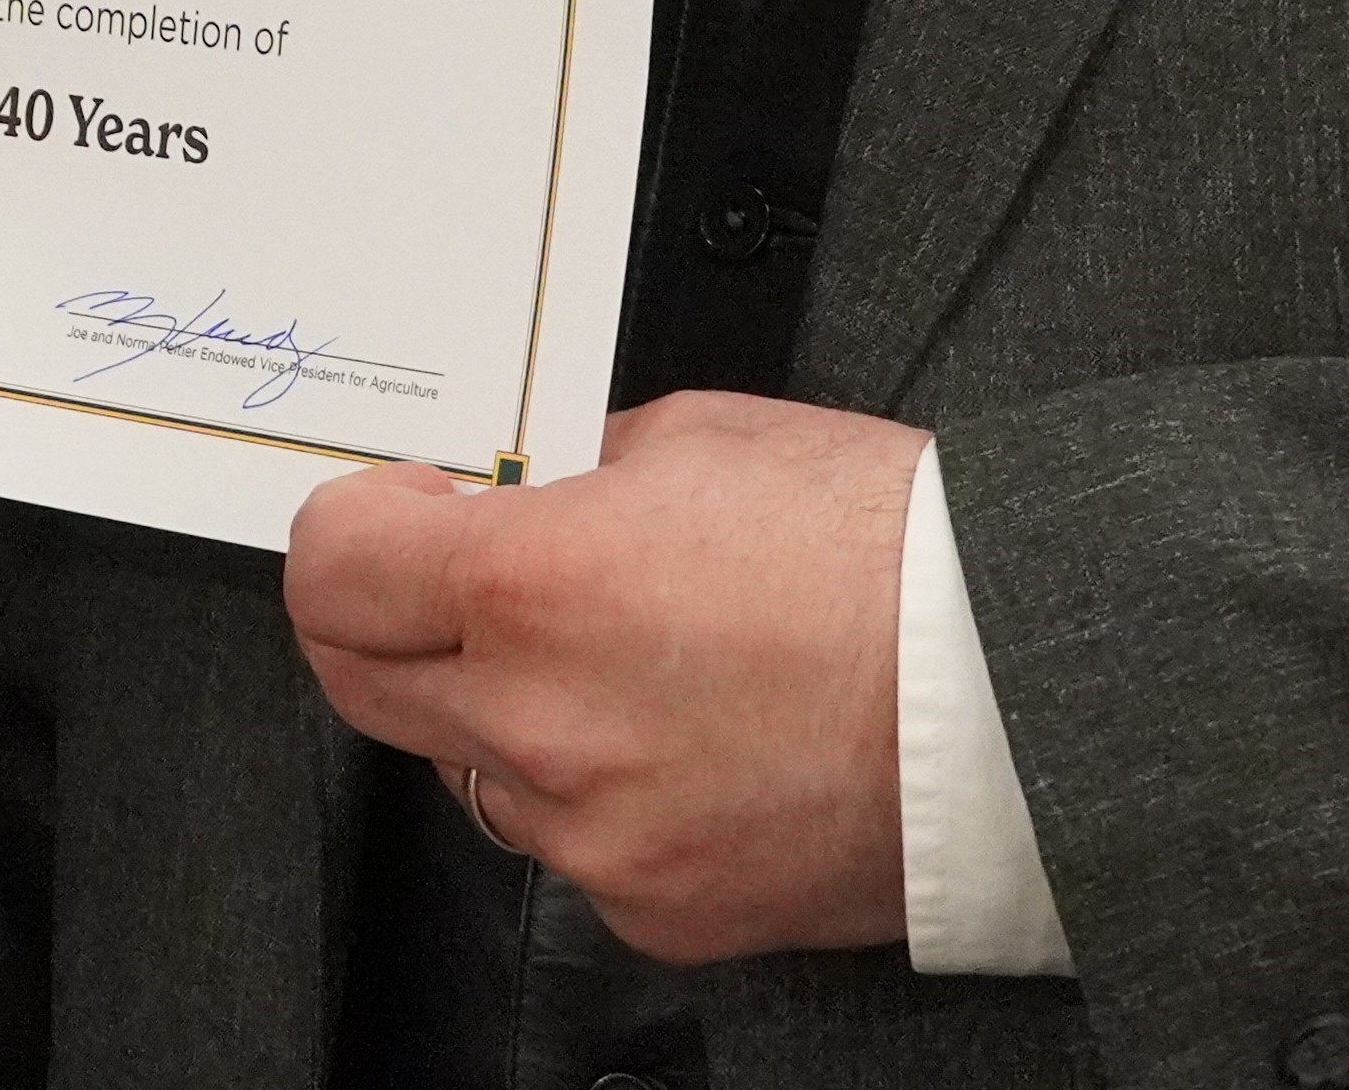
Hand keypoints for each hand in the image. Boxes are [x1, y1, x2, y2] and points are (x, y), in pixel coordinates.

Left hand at [283, 390, 922, 963]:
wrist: (1017, 693)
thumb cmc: (893, 552)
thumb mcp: (701, 438)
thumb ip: (577, 473)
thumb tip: (516, 493)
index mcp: (538, 585)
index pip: (330, 571)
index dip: (353, 526)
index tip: (401, 510)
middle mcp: (542, 722)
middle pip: (358, 680)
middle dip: (393, 614)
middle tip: (461, 572)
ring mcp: (595, 834)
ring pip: (470, 769)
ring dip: (505, 708)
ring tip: (623, 656)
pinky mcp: (655, 910)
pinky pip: (572, 844)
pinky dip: (602, 791)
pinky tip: (687, 736)